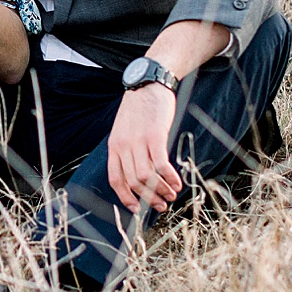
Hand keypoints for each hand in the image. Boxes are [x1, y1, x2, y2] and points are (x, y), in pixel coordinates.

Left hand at [107, 83, 183, 212]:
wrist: (148, 83)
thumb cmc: (139, 108)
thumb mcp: (125, 129)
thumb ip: (129, 150)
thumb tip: (140, 176)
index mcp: (114, 146)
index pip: (116, 179)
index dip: (126, 198)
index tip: (138, 208)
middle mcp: (123, 146)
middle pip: (133, 182)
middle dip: (149, 198)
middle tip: (162, 204)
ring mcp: (138, 141)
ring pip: (146, 176)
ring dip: (161, 190)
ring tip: (172, 195)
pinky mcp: (154, 136)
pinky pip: (161, 164)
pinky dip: (170, 178)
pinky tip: (177, 183)